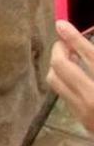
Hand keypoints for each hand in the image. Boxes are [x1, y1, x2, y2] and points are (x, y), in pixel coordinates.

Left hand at [49, 21, 93, 136]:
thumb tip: (86, 47)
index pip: (91, 57)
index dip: (74, 38)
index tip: (61, 24)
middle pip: (62, 65)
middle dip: (60, 48)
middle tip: (66, 43)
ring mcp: (85, 112)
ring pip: (55, 79)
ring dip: (57, 64)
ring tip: (69, 57)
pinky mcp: (82, 121)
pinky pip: (63, 94)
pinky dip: (64, 80)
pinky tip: (74, 76)